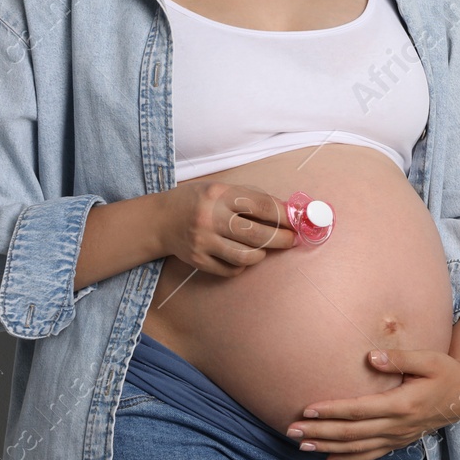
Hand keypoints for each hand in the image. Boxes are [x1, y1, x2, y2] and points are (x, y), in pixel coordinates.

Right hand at [157, 181, 297, 276]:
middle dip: (282, 239)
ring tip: (264, 248)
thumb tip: (287, 211)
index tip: (297, 222)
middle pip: (257, 234)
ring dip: (262, 254)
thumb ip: (251, 198)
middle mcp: (210, 217)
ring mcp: (203, 241)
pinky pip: (231, 270)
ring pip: (246, 256)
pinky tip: (241, 256)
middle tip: (292, 240)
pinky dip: (242, 265)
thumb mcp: (222, 189)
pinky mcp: (198, 260)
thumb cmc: (199, 200)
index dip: (285, 216)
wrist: (161, 220)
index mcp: (219, 195)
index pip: (261, 206)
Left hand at [285, 348, 459, 459]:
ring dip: (328, 448)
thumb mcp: (429, 359)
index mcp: (403, 404)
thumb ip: (400, 358)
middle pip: (352, 433)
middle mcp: (398, 426)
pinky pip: (370, 455)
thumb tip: (372, 356)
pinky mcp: (398, 442)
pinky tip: (328, 459)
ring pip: (357, 448)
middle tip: (292, 430)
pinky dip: (348, 459)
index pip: (359, 410)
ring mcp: (398, 437)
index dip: (332, 410)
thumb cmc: (446, 373)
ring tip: (302, 445)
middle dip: (320, 432)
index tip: (308, 409)